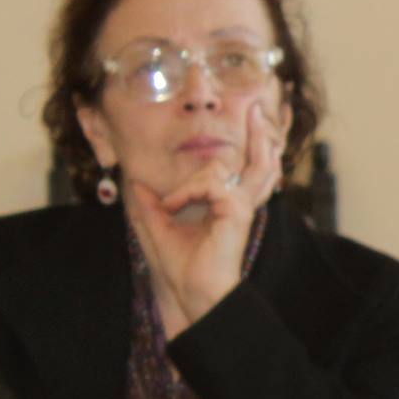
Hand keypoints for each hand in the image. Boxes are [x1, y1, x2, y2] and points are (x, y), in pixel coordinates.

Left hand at [125, 100, 283, 339]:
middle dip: (261, 131)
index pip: (244, 168)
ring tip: (182, 187)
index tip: (246, 123)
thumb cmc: (182, 268)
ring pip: (233, 164)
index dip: (251, 145)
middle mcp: (241, 203)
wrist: (193, 294)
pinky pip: (210, 182)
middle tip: (256, 103)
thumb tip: (136, 182)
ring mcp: (242, 205)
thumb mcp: (157, 228)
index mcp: (228, 206)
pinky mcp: (237, 211)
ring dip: (196, 173)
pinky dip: (186, 191)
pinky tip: (173, 207)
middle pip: (261, 160)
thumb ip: (150, 203)